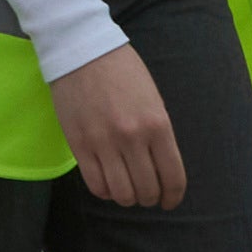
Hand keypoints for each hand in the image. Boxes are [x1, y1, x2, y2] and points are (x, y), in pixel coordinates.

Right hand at [52, 43, 183, 209]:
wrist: (81, 49)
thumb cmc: (122, 72)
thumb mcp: (153, 101)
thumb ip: (158, 135)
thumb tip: (159, 169)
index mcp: (158, 125)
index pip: (173, 178)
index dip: (173, 197)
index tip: (169, 201)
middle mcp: (133, 138)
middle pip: (147, 189)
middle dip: (150, 199)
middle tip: (146, 194)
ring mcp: (103, 142)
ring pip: (121, 192)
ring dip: (127, 198)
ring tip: (125, 191)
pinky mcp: (78, 143)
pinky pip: (95, 183)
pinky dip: (104, 192)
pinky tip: (106, 184)